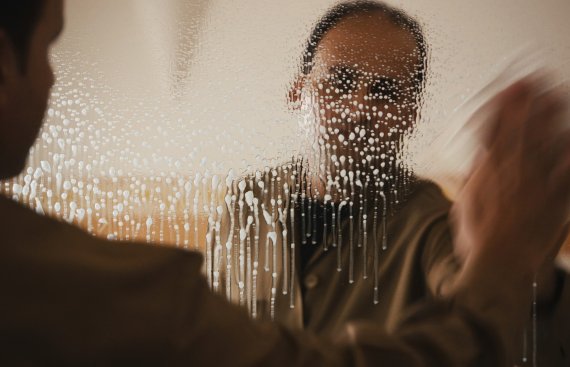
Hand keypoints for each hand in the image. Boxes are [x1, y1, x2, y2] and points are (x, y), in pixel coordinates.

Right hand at [452, 76, 569, 275]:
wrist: (499, 267)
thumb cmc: (477, 238)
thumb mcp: (465, 204)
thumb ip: (475, 176)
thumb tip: (482, 154)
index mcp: (489, 175)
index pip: (497, 133)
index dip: (505, 108)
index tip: (511, 87)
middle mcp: (514, 176)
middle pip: (523, 132)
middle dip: (530, 104)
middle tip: (538, 78)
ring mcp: (538, 187)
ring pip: (546, 145)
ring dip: (551, 118)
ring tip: (557, 94)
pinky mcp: (556, 201)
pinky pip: (567, 175)